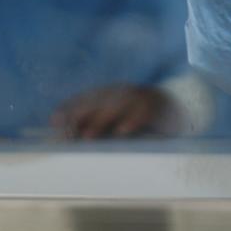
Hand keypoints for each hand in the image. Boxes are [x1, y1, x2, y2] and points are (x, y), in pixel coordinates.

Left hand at [51, 83, 179, 140]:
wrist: (176, 106)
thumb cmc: (140, 117)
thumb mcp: (119, 118)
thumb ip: (99, 124)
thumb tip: (73, 137)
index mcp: (110, 93)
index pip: (85, 98)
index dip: (70, 107)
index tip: (54, 120)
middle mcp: (121, 92)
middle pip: (97, 100)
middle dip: (80, 114)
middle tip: (67, 131)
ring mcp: (138, 97)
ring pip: (116, 107)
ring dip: (100, 122)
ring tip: (87, 137)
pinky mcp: (154, 107)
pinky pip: (142, 113)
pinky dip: (131, 122)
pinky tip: (121, 132)